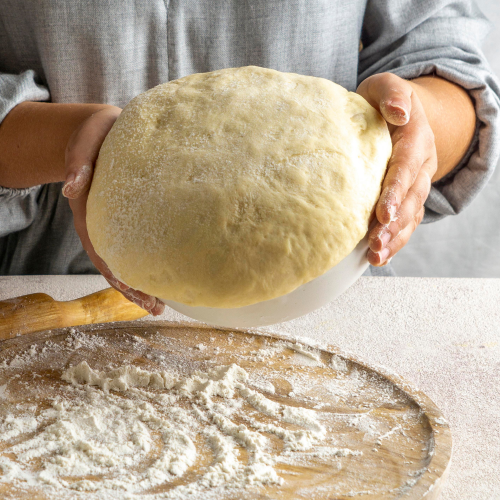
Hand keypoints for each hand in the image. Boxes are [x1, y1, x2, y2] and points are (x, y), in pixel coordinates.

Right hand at [62, 105, 164, 315]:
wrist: (104, 129)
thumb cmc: (94, 134)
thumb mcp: (83, 143)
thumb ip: (76, 162)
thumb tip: (72, 187)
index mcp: (90, 210)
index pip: (100, 249)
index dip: (114, 272)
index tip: (130, 290)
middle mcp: (105, 221)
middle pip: (117, 262)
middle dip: (134, 287)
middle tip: (156, 308)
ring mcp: (120, 221)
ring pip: (130, 256)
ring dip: (145, 280)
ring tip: (164, 303)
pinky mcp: (136, 214)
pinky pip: (143, 241)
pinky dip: (154, 259)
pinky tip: (172, 270)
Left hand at [357, 73, 436, 265]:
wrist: (397, 112)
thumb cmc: (383, 101)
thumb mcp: (385, 86)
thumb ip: (391, 94)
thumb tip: (397, 112)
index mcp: (416, 140)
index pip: (405, 169)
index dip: (395, 192)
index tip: (382, 213)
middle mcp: (421, 166)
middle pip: (411, 199)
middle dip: (394, 224)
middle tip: (375, 244)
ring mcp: (416, 184)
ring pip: (411, 215)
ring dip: (395, 238)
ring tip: (376, 257)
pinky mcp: (408, 197)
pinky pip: (407, 222)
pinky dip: (395, 240)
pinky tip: (379, 257)